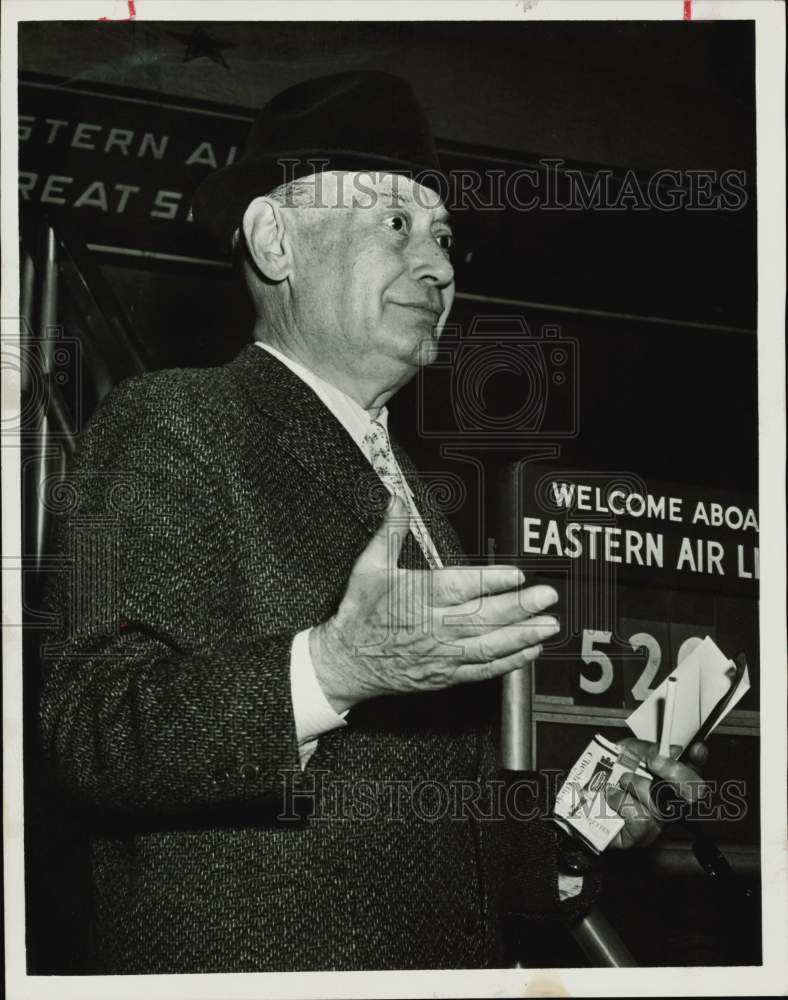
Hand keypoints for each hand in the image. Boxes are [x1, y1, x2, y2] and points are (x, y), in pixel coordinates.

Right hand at [310, 496, 559, 712]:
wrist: (347, 661)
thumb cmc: (360, 613)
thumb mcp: (369, 567)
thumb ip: (391, 532)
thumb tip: (398, 500)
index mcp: (416, 596)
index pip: (458, 587)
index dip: (489, 582)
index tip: (515, 575)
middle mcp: (432, 626)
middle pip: (481, 617)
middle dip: (517, 607)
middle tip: (545, 597)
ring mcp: (441, 653)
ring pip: (487, 645)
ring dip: (521, 636)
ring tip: (547, 625)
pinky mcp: (445, 674)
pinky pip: (481, 670)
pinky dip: (508, 662)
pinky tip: (529, 651)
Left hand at [605, 738, 709, 849]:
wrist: (580, 796)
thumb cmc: (607, 775)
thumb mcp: (627, 751)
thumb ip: (648, 749)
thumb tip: (670, 752)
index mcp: (668, 779)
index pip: (696, 770)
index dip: (702, 760)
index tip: (697, 749)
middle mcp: (669, 802)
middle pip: (693, 793)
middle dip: (676, 773)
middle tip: (654, 761)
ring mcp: (657, 822)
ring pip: (660, 804)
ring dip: (635, 785)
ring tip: (620, 782)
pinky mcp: (639, 837)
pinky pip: (640, 818)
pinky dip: (622, 801)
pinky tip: (612, 796)